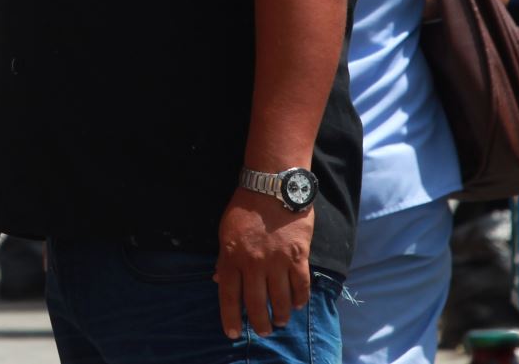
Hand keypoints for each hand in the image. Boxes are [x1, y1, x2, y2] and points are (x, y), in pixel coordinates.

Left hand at [214, 191, 313, 338]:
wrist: (273, 185)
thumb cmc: (246, 207)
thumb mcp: (226, 231)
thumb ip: (224, 257)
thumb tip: (218, 279)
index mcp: (231, 257)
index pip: (229, 295)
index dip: (231, 318)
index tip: (233, 333)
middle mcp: (253, 263)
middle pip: (256, 303)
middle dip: (260, 323)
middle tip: (264, 331)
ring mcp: (277, 261)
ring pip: (280, 300)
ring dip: (281, 315)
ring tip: (280, 321)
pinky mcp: (299, 257)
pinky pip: (300, 286)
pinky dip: (299, 299)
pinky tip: (297, 305)